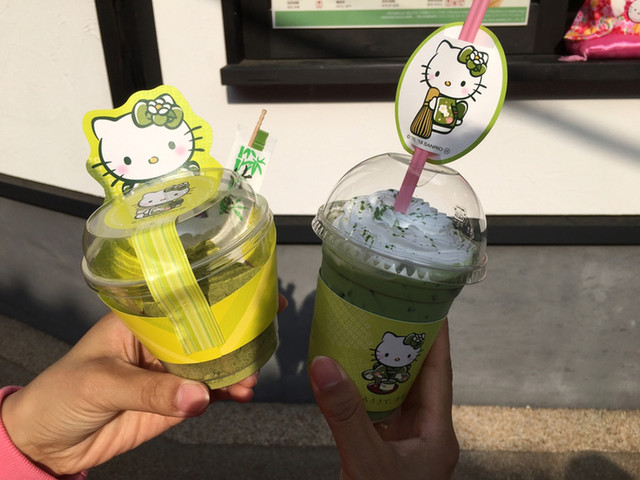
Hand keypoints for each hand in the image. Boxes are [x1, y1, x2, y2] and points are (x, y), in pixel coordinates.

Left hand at [1, 309, 266, 475]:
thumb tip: (198, 396)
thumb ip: (150, 390)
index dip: (218, 293)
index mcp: (141, 321)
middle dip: (238, 330)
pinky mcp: (174, 401)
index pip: (184, 300)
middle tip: (266, 332)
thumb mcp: (101, 383)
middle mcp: (161, 342)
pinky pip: (208, 394)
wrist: (48, 444)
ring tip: (252, 372)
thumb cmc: (61, 394)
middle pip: (207, 330)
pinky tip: (242, 394)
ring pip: (214, 362)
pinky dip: (228, 393)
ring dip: (237, 365)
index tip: (253, 289)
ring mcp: (170, 372)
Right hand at [309, 319, 458, 479]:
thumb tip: (324, 365)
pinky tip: (350, 381)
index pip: (440, 372)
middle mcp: (425, 434)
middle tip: (389, 314)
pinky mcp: (386, 453)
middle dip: (404, 347)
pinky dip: (365, 395)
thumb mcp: (367, 460)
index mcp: (437, 432)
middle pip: (419, 379)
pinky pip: (378, 414)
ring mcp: (406, 445)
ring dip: (383, 370)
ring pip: (397, 396)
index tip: (430, 305)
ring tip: (367, 337)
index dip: (436, 337)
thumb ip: (346, 415)